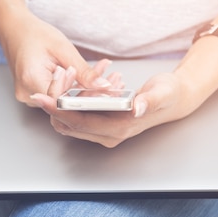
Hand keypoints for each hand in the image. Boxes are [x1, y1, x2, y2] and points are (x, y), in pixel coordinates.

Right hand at [0, 11, 119, 104]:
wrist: (15, 30)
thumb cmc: (34, 34)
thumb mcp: (62, 48)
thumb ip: (83, 70)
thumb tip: (103, 86)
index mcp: (30, 79)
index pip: (63, 99)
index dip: (86, 96)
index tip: (105, 87)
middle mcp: (28, 94)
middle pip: (65, 103)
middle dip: (90, 93)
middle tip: (113, 80)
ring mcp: (31, 97)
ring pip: (64, 101)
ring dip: (85, 91)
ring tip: (105, 76)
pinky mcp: (36, 96)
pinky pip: (59, 97)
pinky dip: (75, 89)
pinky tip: (89, 79)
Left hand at [30, 69, 197, 147]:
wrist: (173, 98)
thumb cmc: (168, 94)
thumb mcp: (162, 93)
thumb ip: (148, 100)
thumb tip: (135, 108)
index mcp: (120, 128)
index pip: (82, 122)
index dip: (61, 111)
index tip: (44, 98)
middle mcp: (109, 134)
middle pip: (70, 125)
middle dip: (54, 107)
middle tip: (44, 87)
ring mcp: (105, 131)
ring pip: (71, 122)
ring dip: (60, 105)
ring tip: (57, 81)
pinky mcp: (102, 124)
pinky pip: (78, 117)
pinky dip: (70, 103)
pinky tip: (69, 85)